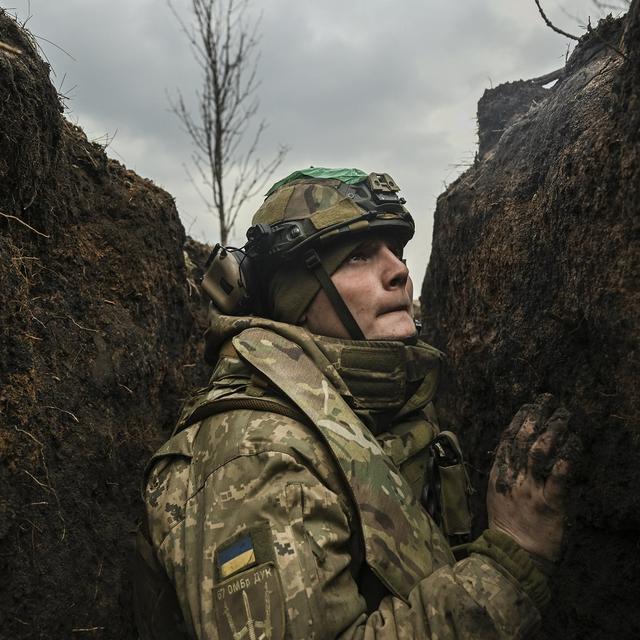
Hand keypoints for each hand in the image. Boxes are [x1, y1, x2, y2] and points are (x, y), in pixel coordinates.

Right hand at [487, 394, 578, 561]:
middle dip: (535, 417)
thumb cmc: (507, 524)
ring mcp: (530, 489)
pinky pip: (558, 479)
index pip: (506, 438)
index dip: (518, 419)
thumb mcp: (496, 493)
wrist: (513, 553)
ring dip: (552, 432)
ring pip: (539, 453)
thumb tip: (511, 449)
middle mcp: (513, 477)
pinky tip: (573, 446)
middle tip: (548, 401)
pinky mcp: (550, 504)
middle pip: (522, 439)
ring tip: (563, 417)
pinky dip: (565, 461)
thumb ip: (504, 471)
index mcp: (499, 473)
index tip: (529, 405)